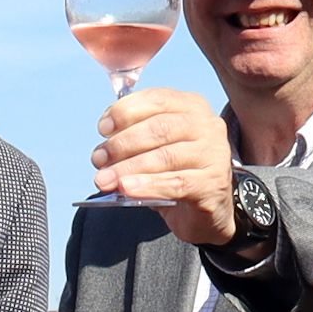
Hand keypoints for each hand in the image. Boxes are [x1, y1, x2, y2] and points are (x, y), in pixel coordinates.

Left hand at [93, 87, 240, 243]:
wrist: (205, 212)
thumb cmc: (175, 174)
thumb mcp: (155, 148)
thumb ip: (134, 139)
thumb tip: (104, 147)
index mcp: (191, 106)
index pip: (156, 99)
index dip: (125, 112)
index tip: (103, 129)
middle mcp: (207, 125)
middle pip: (159, 128)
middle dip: (122, 143)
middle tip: (98, 159)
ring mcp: (214, 154)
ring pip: (165, 156)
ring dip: (128, 168)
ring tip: (104, 179)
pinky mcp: (213, 183)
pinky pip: (176, 183)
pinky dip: (148, 186)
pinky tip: (126, 189)